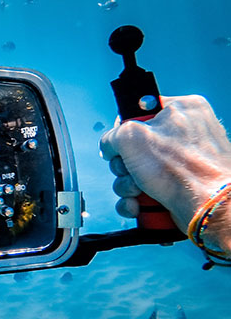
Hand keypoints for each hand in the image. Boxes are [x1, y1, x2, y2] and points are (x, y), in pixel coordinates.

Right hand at [98, 95, 230, 233]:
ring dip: (128, 186)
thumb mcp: (130, 136)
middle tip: (132, 171)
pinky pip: (147, 191)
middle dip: (125, 166)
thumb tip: (109, 146)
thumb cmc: (183, 170)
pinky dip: (137, 201)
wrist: (208, 209)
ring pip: (137, 172)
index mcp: (183, 109)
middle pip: (134, 147)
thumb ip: (111, 135)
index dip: (123, 131)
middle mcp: (186, 133)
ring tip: (138, 191)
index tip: (121, 145)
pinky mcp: (180, 186)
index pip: (139, 113)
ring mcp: (184, 162)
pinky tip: (139, 205)